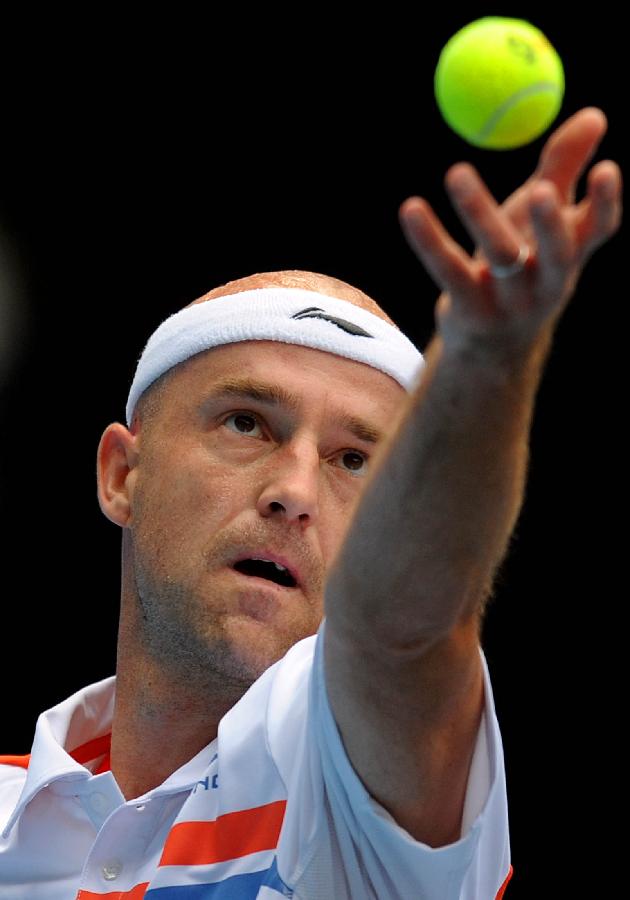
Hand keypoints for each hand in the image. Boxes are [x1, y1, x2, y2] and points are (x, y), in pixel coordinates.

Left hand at [398, 107, 621, 352]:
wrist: (493, 346)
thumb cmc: (523, 266)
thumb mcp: (541, 219)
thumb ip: (564, 168)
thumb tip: (594, 114)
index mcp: (570, 257)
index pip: (597, 231)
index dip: (604, 203)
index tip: (606, 168)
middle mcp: (546, 282)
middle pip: (556, 254)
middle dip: (550, 224)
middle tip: (540, 189)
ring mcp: (509, 300)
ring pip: (499, 257)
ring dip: (479, 213)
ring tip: (457, 171)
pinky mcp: (470, 310)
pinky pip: (448, 270)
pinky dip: (429, 239)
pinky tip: (412, 208)